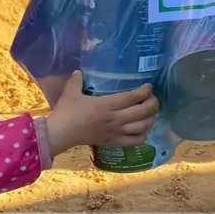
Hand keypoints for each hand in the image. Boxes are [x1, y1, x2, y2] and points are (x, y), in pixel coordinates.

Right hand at [44, 72, 158, 155]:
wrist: (61, 133)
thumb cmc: (67, 112)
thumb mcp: (71, 91)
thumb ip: (76, 79)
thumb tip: (79, 71)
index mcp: (107, 105)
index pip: (132, 97)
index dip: (145, 91)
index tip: (149, 86)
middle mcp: (115, 119)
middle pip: (142, 112)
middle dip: (153, 104)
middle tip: (153, 98)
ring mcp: (116, 132)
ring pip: (142, 127)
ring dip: (151, 119)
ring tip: (151, 112)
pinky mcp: (113, 142)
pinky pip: (135, 141)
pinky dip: (143, 136)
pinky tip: (143, 130)